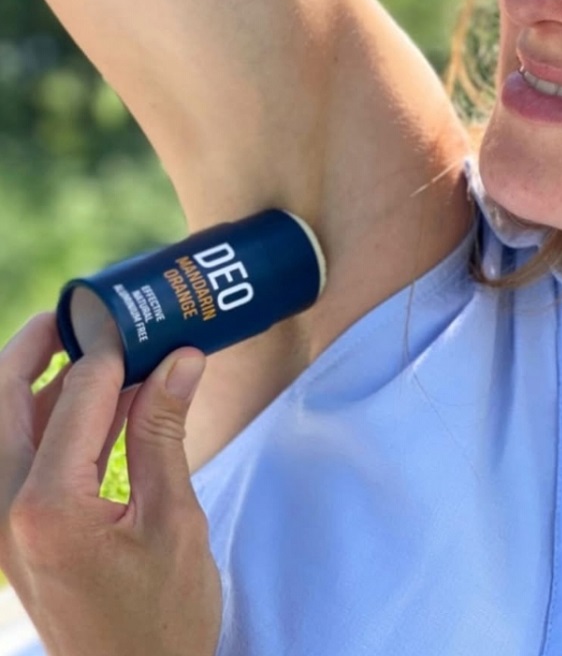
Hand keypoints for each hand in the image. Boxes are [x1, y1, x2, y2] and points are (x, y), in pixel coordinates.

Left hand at [0, 313, 220, 655]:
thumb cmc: (165, 613)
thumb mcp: (175, 518)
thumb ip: (164, 432)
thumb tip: (180, 359)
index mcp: (50, 507)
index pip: (77, 400)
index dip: (109, 353)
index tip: (136, 320)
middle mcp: (8, 513)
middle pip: (2, 406)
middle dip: (31, 350)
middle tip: (71, 313)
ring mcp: (5, 528)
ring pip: (4, 432)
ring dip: (35, 385)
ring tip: (77, 347)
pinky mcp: (18, 536)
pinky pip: (20, 461)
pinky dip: (48, 424)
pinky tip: (92, 405)